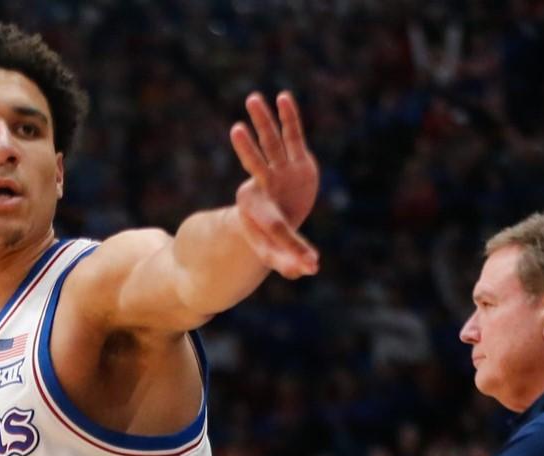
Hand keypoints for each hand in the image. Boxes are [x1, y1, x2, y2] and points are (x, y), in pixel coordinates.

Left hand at [229, 92, 318, 278]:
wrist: (277, 221)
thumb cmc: (273, 240)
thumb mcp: (277, 256)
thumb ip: (289, 262)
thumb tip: (308, 270)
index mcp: (260, 213)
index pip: (276, 225)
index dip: (291, 240)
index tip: (301, 247)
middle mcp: (265, 186)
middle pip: (256, 166)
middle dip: (248, 149)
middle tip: (236, 130)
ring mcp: (279, 170)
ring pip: (269, 143)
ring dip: (263, 121)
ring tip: (252, 98)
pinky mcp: (296, 160)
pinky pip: (292, 136)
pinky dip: (289, 118)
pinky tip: (283, 98)